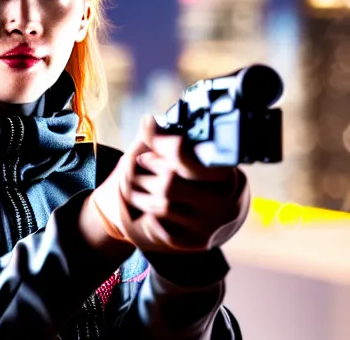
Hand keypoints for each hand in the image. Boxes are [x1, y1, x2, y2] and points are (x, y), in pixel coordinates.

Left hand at [87, 114, 249, 252]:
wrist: (223, 217)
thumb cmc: (209, 177)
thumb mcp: (203, 157)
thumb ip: (178, 142)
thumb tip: (148, 122)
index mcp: (229, 177)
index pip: (186, 157)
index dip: (162, 143)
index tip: (148, 130)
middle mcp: (224, 205)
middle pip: (169, 183)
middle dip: (150, 167)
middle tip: (141, 158)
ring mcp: (209, 227)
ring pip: (161, 206)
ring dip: (141, 188)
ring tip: (137, 177)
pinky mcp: (193, 243)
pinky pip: (159, 225)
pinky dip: (148, 210)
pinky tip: (147, 199)